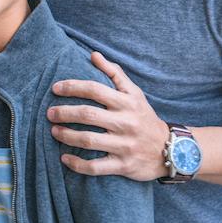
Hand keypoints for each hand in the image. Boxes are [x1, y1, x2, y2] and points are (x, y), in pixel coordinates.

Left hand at [46, 51, 170, 180]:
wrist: (171, 149)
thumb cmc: (144, 117)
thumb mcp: (135, 93)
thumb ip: (114, 73)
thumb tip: (93, 54)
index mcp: (127, 102)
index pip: (95, 89)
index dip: (72, 87)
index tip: (55, 88)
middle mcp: (126, 122)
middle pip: (88, 115)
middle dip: (64, 113)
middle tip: (49, 113)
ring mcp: (125, 145)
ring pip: (89, 141)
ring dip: (67, 136)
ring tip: (54, 131)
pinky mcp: (124, 165)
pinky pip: (96, 167)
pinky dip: (77, 164)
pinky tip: (64, 158)